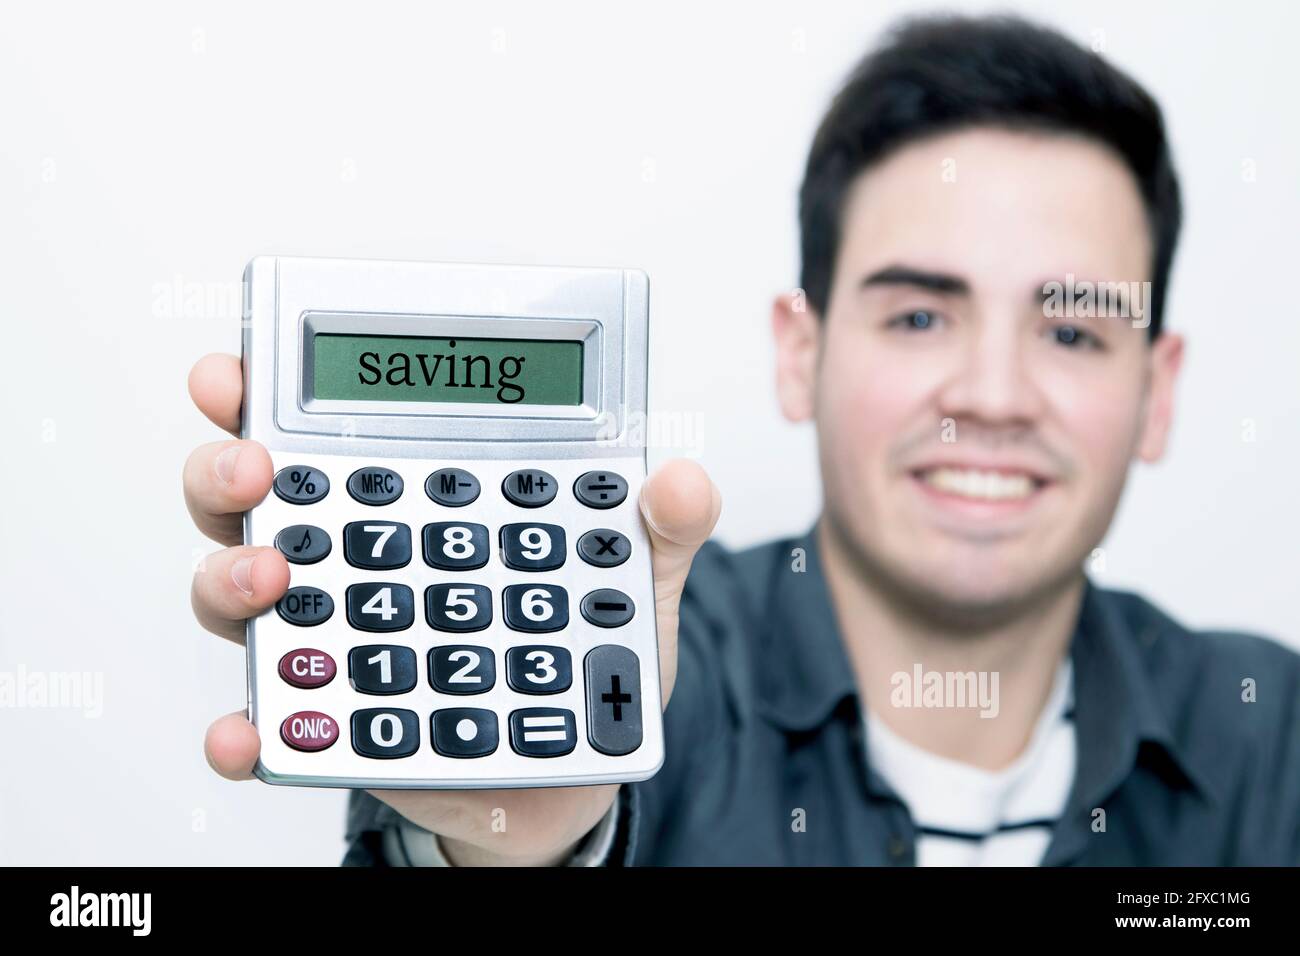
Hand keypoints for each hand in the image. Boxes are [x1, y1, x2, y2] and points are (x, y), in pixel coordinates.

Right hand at [184, 353, 721, 864]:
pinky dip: (249, 729)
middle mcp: (356, 559)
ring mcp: (337, 639)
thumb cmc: (583, 651)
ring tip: (269, 580)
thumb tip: (678, 479)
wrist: (579, 761)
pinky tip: (250, 733)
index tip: (235, 371)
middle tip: (252, 465)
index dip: (265, 392)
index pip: (329, 428)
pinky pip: (272, 724)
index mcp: (415, 501)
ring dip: (230, 578)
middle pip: (256, 497)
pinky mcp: (337, 725)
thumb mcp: (631, 579)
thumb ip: (660, 527)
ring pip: (241, 593)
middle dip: (226, 468)